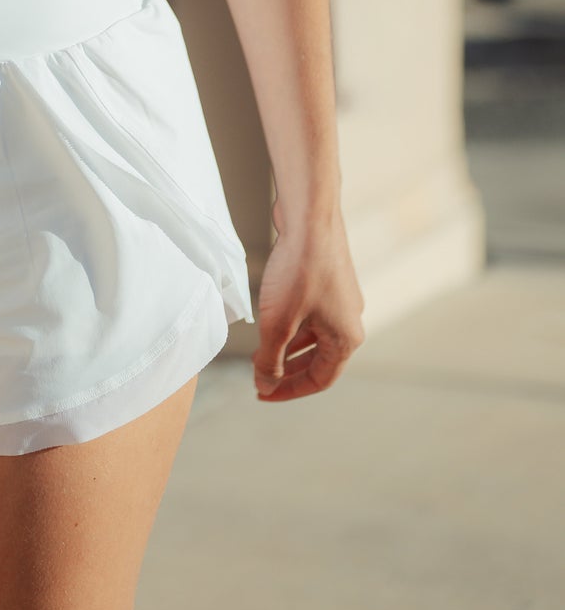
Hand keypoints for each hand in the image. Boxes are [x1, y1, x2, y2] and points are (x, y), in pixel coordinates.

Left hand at [252, 199, 365, 402]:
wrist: (311, 216)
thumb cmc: (299, 270)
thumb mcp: (278, 323)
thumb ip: (271, 359)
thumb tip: (266, 382)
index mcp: (347, 339)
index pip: (320, 380)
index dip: (288, 391)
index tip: (262, 393)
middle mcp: (350, 320)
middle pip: (318, 360)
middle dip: (287, 371)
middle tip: (259, 377)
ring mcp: (341, 298)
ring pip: (313, 335)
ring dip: (288, 347)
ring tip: (260, 353)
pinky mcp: (329, 279)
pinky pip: (311, 313)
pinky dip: (292, 324)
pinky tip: (270, 320)